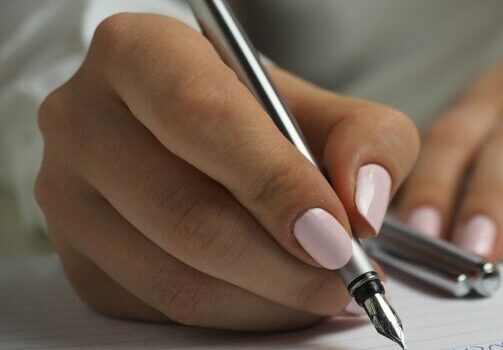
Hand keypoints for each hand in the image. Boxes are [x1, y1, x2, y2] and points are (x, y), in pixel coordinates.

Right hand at [35, 14, 417, 329]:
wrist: (206, 141)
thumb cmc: (264, 119)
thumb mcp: (330, 109)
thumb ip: (369, 141)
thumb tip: (362, 206)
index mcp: (140, 53)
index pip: (203, 120)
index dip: (276, 184)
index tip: (336, 233)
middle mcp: (85, 119)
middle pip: (188, 213)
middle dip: (285, 263)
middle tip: (345, 276)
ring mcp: (69, 196)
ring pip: (176, 278)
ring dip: (269, 299)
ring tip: (323, 288)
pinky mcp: (80, 260)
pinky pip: (164, 311)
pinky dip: (240, 315)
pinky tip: (277, 294)